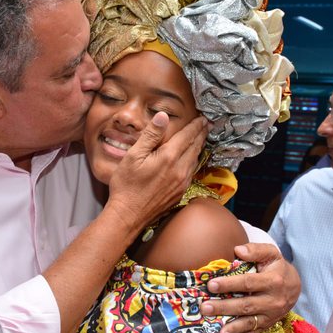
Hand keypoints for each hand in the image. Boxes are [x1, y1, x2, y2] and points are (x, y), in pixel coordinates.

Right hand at [106, 112, 207, 233]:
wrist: (128, 216)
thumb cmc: (126, 186)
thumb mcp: (133, 156)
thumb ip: (150, 135)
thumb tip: (163, 116)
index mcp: (168, 157)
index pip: (187, 136)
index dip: (195, 126)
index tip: (202, 118)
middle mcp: (180, 170)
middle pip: (195, 147)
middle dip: (201, 134)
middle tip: (206, 125)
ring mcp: (182, 183)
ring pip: (195, 160)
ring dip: (198, 148)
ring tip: (200, 139)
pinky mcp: (180, 193)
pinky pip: (191, 172)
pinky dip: (193, 161)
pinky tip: (191, 160)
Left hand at [200, 243, 299, 332]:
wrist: (295, 286)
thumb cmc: (277, 267)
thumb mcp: (271, 254)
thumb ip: (255, 250)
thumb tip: (238, 250)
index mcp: (273, 281)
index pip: (248, 283)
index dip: (230, 284)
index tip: (211, 285)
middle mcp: (273, 300)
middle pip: (246, 305)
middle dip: (224, 307)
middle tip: (205, 308)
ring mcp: (270, 316)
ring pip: (249, 323)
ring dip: (232, 329)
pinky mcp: (267, 325)